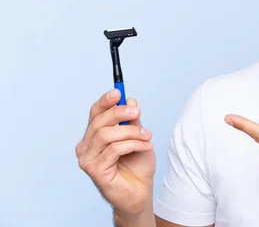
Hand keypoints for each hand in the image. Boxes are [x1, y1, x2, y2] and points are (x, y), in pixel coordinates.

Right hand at [76, 89, 155, 215]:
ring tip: (147, 136)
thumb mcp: (138, 136)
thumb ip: (132, 120)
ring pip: (106, 134)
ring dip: (131, 132)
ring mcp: (87, 159)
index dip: (105, 101)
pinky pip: (114, 149)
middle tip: (137, 113)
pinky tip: (146, 147)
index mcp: (94, 135)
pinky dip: (133, 144)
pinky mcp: (94, 170)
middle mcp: (86, 146)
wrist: (140, 191)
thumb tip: (130, 100)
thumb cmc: (137, 165)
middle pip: (98, 121)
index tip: (118, 92)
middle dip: (120, 113)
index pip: (95, 113)